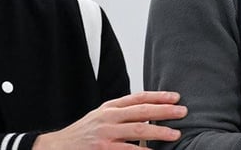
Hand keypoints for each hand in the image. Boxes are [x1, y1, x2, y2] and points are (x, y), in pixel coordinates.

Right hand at [32, 91, 186, 148]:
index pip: (138, 98)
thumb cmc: (83, 133)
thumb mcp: (100, 117)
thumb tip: (148, 113)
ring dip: (159, 132)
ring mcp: (106, 134)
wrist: (57, 147)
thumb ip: (121, 113)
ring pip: (138, 131)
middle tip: (182, 112)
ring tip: (175, 134)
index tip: (175, 97)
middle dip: (164, 111)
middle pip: (142, 112)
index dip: (158, 96)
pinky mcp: (103, 149)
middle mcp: (108, 117)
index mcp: (109, 107)